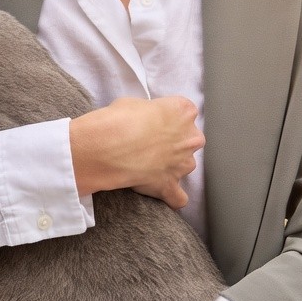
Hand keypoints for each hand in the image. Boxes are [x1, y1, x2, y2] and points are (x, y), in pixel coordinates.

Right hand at [70, 96, 203, 208]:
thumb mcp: (135, 103)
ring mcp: (183, 163)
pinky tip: (161, 193)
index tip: (154, 123)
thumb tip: (145, 120)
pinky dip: (171, 196)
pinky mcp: (170, 185)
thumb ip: (150, 113)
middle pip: (190, 140)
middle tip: (152, 144)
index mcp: (184, 111)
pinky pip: (178, 197)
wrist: (111, 144)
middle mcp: (190, 137)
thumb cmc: (121, 119)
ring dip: (172, 166)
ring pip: (185, 166)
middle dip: (175, 143)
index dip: (168, 119)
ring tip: (149, 166)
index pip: (184, 112)